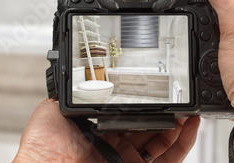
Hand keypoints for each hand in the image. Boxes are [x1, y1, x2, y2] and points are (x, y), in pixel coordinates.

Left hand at [14, 99, 199, 162]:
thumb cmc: (43, 146)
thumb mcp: (55, 109)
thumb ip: (70, 95)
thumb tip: (76, 78)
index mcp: (98, 132)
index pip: (128, 116)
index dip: (144, 103)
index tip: (156, 88)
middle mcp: (116, 148)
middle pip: (150, 128)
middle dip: (167, 111)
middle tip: (178, 95)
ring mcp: (128, 161)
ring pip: (164, 142)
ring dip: (179, 124)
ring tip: (188, 106)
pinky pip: (170, 159)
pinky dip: (183, 141)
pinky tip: (190, 123)